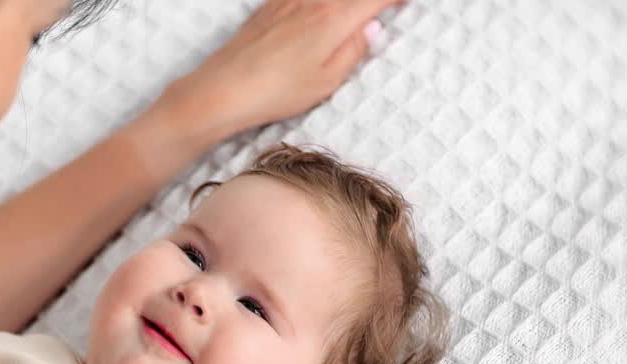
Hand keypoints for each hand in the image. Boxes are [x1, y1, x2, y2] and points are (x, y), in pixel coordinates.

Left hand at [159, 0, 403, 143]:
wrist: (222, 89)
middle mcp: (314, 0)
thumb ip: (354, 50)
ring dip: (345, 4)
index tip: (405, 2)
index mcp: (334, 19)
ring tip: (353, 15)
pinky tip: (319, 12)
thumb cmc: (274, 91)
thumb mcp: (326, 81)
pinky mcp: (270, 4)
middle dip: (370, 1)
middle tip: (383, 9)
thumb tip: (371, 27)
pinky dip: (320, 3)